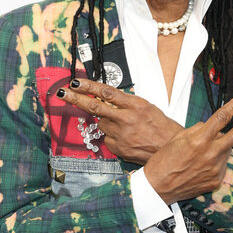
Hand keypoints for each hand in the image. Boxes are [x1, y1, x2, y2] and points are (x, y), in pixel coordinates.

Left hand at [58, 78, 182, 163]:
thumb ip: (126, 103)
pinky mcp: (118, 148)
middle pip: (94, 107)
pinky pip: (108, 139)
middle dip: (75, 99)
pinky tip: (126, 138)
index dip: (88, 86)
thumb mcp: (147, 108)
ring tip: (124, 126)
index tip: (75, 82)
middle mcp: (126, 119)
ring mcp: (121, 135)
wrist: (170, 149)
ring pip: (102, 124)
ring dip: (106, 122)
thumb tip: (107, 99)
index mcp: (135, 105)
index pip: (106, 92)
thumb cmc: (162, 127)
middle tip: (63, 93)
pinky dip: (113, 136)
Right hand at [143, 93, 232, 204]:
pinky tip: (200, 166)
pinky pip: (221, 165)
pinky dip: (214, 162)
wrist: (158, 187)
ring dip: (221, 147)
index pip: (222, 117)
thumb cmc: (163, 162)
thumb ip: (198, 130)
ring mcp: (215, 168)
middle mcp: (210, 154)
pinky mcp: (216, 180)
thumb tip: (212, 126)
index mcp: (200, 140)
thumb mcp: (178, 138)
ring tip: (202, 153)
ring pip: (226, 151)